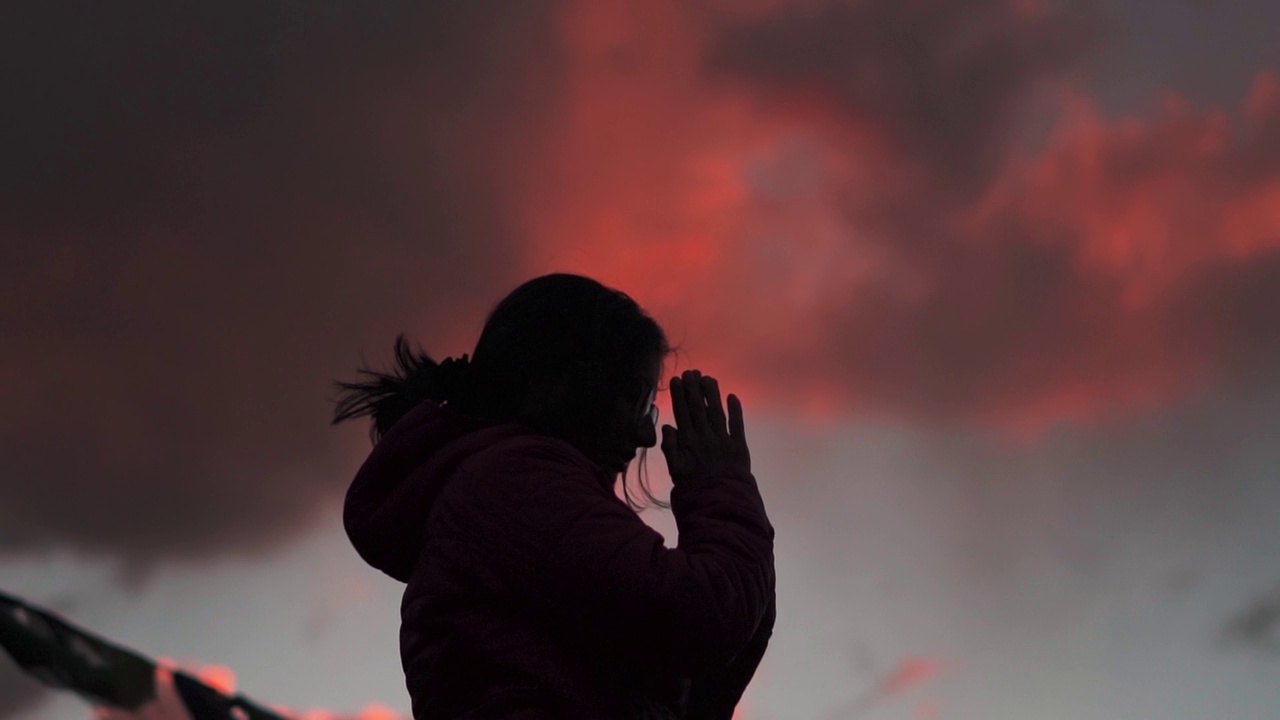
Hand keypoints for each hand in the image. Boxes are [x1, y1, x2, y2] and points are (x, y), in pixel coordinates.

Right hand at [660, 369, 750, 483]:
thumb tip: (667, 427)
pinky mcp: (739, 447)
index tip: (676, 380)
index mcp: (688, 443)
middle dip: (694, 388)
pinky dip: (735, 410)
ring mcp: (723, 440)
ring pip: (716, 412)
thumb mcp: (675, 472)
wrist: (720, 504)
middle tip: (691, 372)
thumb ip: (670, 449)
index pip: (682, 413)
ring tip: (708, 378)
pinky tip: (732, 397)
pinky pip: (738, 425)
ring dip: (712, 394)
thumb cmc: (694, 491)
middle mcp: (705, 437)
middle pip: (698, 408)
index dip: (679, 395)